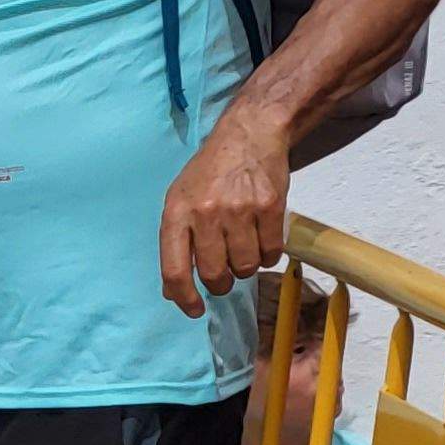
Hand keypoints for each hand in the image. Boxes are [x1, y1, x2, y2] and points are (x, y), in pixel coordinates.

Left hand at [158, 117, 289, 317]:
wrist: (249, 135)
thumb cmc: (209, 173)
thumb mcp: (179, 200)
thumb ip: (175, 242)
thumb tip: (172, 291)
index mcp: (176, 213)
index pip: (175, 269)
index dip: (184, 297)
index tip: (194, 310)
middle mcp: (206, 214)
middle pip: (214, 274)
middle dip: (220, 284)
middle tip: (224, 276)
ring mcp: (239, 210)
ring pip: (245, 267)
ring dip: (245, 268)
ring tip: (243, 250)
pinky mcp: (271, 207)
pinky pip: (271, 253)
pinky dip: (268, 256)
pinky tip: (262, 241)